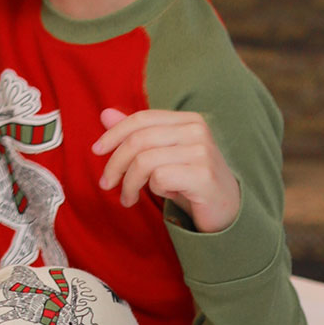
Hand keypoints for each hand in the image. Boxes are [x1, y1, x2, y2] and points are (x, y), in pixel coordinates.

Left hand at [92, 108, 240, 232]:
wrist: (228, 210)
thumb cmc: (189, 180)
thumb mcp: (160, 155)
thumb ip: (136, 134)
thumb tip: (104, 114)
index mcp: (187, 120)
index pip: (141, 119)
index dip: (113, 134)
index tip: (96, 151)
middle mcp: (197, 131)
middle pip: (138, 140)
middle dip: (114, 164)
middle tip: (106, 184)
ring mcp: (203, 152)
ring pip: (144, 161)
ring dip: (129, 184)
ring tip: (128, 198)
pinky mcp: (203, 175)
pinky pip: (160, 178)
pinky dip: (155, 190)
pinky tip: (167, 195)